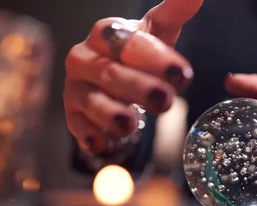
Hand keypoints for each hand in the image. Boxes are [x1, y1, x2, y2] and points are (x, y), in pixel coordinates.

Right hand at [64, 0, 202, 154]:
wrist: (109, 81)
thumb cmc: (135, 55)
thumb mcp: (157, 32)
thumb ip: (174, 12)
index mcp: (106, 35)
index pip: (129, 44)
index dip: (156, 59)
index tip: (183, 74)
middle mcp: (85, 59)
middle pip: (112, 74)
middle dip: (139, 88)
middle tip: (166, 101)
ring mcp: (77, 88)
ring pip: (93, 101)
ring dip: (112, 114)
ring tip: (131, 123)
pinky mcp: (74, 115)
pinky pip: (78, 126)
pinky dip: (90, 134)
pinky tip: (99, 142)